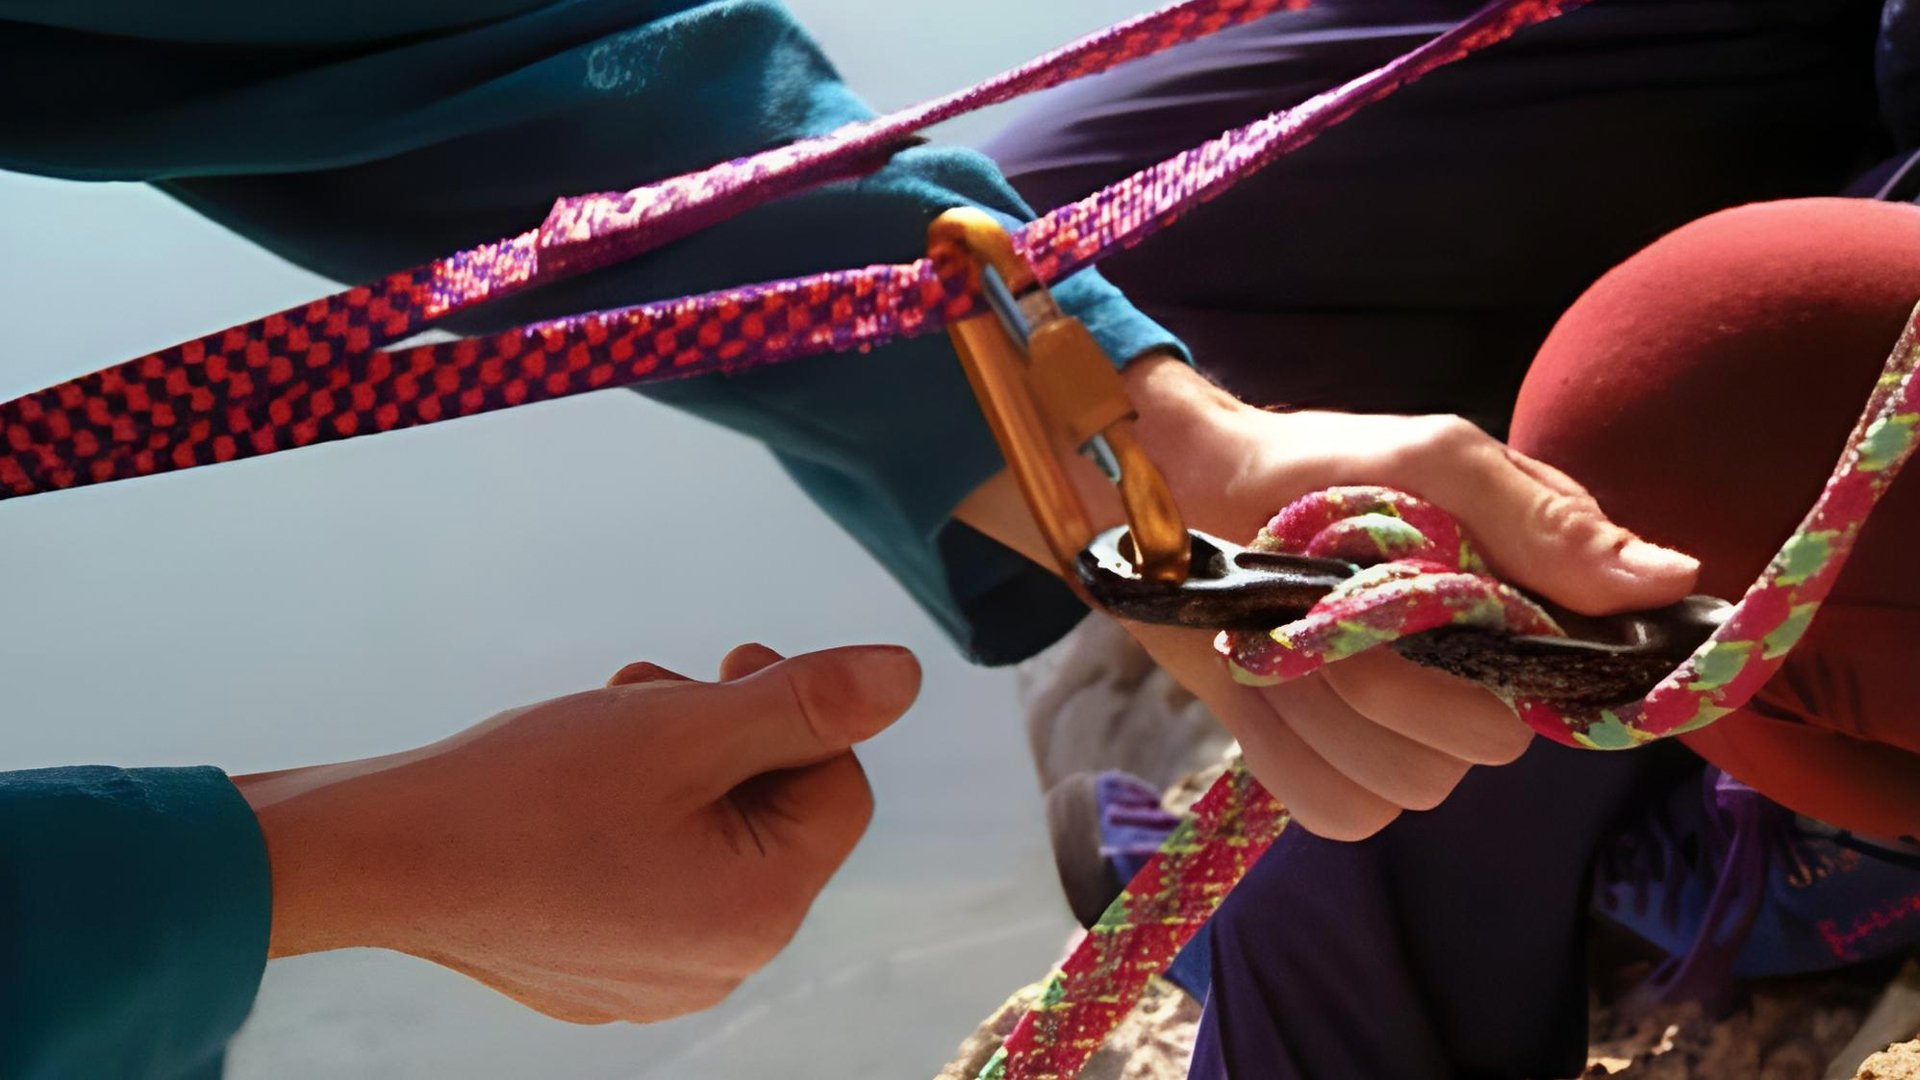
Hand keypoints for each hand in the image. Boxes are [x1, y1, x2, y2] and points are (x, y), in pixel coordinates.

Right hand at [234, 642, 919, 1022]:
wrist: (379, 859)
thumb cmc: (532, 790)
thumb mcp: (687, 725)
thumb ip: (807, 703)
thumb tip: (905, 677)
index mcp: (760, 911)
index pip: (836, 787)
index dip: (797, 712)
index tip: (730, 662)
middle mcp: (720, 967)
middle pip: (772, 816)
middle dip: (727, 736)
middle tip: (654, 691)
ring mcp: (654, 982)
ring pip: (710, 842)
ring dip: (677, 767)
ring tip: (607, 729)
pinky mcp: (596, 976)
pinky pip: (652, 881)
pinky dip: (631, 822)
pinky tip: (569, 790)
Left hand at [959, 355, 1697, 839]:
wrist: (1190, 501)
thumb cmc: (1320, 470)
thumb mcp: (1434, 462)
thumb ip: (1541, 520)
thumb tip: (1670, 579)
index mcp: (1529, 615)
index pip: (1578, 688)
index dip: (1517, 667)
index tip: (1440, 617)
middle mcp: (1481, 690)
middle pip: (1483, 750)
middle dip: (1392, 679)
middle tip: (1331, 610)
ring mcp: (1406, 742)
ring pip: (1406, 788)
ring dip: (1325, 706)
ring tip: (1284, 637)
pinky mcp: (1330, 775)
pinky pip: (1338, 811)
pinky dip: (1288, 749)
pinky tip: (1266, 687)